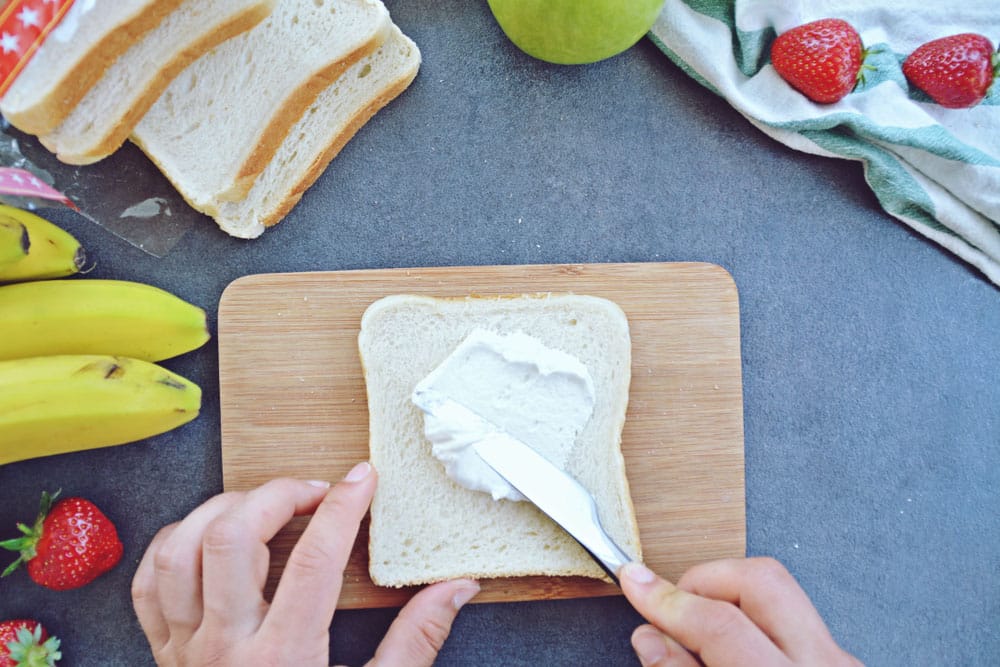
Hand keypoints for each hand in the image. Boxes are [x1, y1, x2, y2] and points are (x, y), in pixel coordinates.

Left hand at [131, 465, 479, 665]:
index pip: (315, 559)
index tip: (363, 479)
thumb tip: (455, 588)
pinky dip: (175, 544)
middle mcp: (226, 647)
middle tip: (315, 491)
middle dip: (278, 494)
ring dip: (222, 510)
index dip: (343, 507)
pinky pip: (148, 583)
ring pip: (182, 550)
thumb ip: (415, 644)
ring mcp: (186, 649)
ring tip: (263, 505)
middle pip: (234, 538)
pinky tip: (209, 537)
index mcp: (284, 658)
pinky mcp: (164, 654)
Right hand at [619, 558, 861, 665]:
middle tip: (672, 605)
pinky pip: (794, 623)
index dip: (665, 600)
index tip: (632, 582)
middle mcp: (822, 666)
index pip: (720, 623)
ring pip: (781, 596)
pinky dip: (753, 628)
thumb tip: (650, 636)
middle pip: (763, 580)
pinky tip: (732, 654)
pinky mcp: (844, 664)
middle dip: (705, 579)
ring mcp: (841, 663)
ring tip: (697, 636)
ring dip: (729, 602)